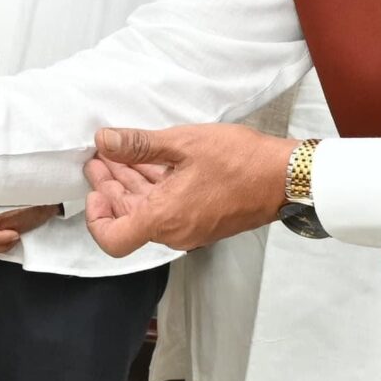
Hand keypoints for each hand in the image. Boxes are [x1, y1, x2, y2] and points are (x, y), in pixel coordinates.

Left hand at [82, 125, 292, 255]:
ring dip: (130, 183)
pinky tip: (147, 161)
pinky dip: (153, 187)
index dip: (96, 218)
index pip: (113, 239)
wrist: (286, 178)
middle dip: (109, 186)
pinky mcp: (202, 221)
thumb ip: (138, 145)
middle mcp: (174, 232)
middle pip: (128, 217)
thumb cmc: (241, 161)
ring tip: (115, 154)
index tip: (93, 189)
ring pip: (148, 210)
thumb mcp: (184, 144)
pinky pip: (167, 208)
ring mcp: (189, 229)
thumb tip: (104, 141)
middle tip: (98, 157)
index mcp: (164, 219)